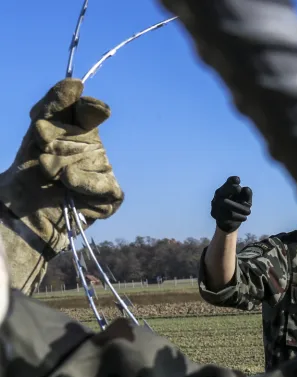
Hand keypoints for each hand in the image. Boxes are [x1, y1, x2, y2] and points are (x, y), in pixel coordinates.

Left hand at [0, 78, 122, 293]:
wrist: (23, 211)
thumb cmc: (29, 170)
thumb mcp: (36, 130)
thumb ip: (54, 104)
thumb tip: (76, 82)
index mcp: (81, 131)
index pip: (91, 111)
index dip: (87, 109)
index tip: (82, 106)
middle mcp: (95, 150)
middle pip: (84, 136)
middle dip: (57, 142)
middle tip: (42, 152)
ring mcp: (104, 172)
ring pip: (89, 159)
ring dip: (60, 164)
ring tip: (49, 174)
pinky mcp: (110, 196)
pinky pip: (102, 183)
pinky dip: (82, 182)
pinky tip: (67, 183)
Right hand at [211, 176, 252, 232]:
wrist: (229, 224)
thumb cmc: (239, 208)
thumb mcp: (246, 202)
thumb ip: (247, 195)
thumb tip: (246, 189)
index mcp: (227, 189)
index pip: (229, 182)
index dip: (233, 180)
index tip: (238, 180)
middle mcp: (219, 195)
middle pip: (223, 190)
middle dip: (231, 188)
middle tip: (239, 188)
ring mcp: (215, 204)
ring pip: (225, 202)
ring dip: (240, 207)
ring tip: (249, 212)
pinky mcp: (215, 215)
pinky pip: (227, 215)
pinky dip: (238, 216)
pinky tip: (244, 218)